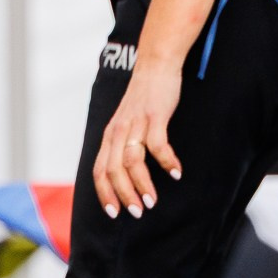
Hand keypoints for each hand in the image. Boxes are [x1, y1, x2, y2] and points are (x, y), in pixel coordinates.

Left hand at [92, 63, 183, 219]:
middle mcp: (118, 131)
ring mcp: (136, 123)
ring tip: (152, 201)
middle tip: (137, 212)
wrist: (155, 65)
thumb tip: (128, 171)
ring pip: (132, 161)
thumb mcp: (128, 122)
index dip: (105, 193)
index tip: (114, 213)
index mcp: (110, 135)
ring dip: (142, 184)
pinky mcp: (154, 116)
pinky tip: (177, 174)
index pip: (100, 170)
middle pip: (113, 170)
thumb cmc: (145, 97)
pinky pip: (158, 145)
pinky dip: (167, 162)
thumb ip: (125, 143)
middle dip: (123, 195)